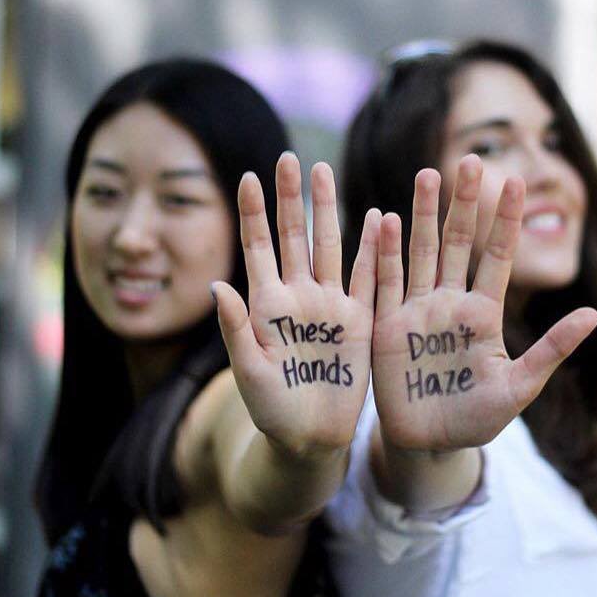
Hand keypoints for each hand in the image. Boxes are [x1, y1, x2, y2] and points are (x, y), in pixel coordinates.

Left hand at [213, 153, 379, 455]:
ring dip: (329, 210)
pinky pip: (369, 278)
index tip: (249, 175)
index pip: (256, 247)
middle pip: (293, 236)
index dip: (252, 212)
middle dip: (291, 197)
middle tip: (289, 157)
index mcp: (266, 305)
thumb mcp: (249, 372)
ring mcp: (330, 306)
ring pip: (330, 247)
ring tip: (325, 172)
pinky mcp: (359, 321)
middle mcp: (298, 296)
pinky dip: (374, 250)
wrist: (310, 439)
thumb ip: (236, 329)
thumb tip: (216, 285)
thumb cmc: (270, 411)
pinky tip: (380, 217)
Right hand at [371, 154, 596, 452]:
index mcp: (482, 313)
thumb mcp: (519, 387)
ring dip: (420, 215)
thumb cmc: (477, 419)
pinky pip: (384, 282)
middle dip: (462, 202)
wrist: (429, 443)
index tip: (516, 181)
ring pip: (419, 252)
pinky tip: (383, 219)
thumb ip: (550, 350)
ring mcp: (416, 310)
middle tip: (469, 160)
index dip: (506, 220)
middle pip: (457, 243)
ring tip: (426, 175)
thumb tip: (594, 314)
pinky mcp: (387, 324)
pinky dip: (383, 252)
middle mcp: (449, 302)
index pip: (497, 256)